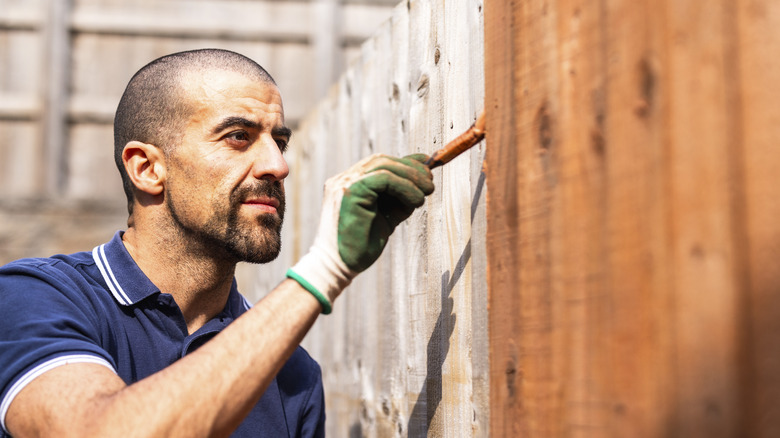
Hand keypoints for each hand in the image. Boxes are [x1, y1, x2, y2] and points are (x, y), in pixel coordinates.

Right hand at [286, 153, 433, 312]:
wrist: (339, 266)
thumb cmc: (361, 245)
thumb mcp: (387, 215)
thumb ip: (401, 196)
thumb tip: (424, 178)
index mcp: (350, 183)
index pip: (380, 163)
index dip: (406, 163)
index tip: (428, 170)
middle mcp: (344, 179)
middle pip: (382, 160)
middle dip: (411, 168)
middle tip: (430, 184)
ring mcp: (344, 183)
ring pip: (384, 165)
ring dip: (411, 177)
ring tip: (426, 194)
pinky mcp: (349, 191)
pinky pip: (383, 178)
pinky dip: (404, 187)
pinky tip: (415, 201)